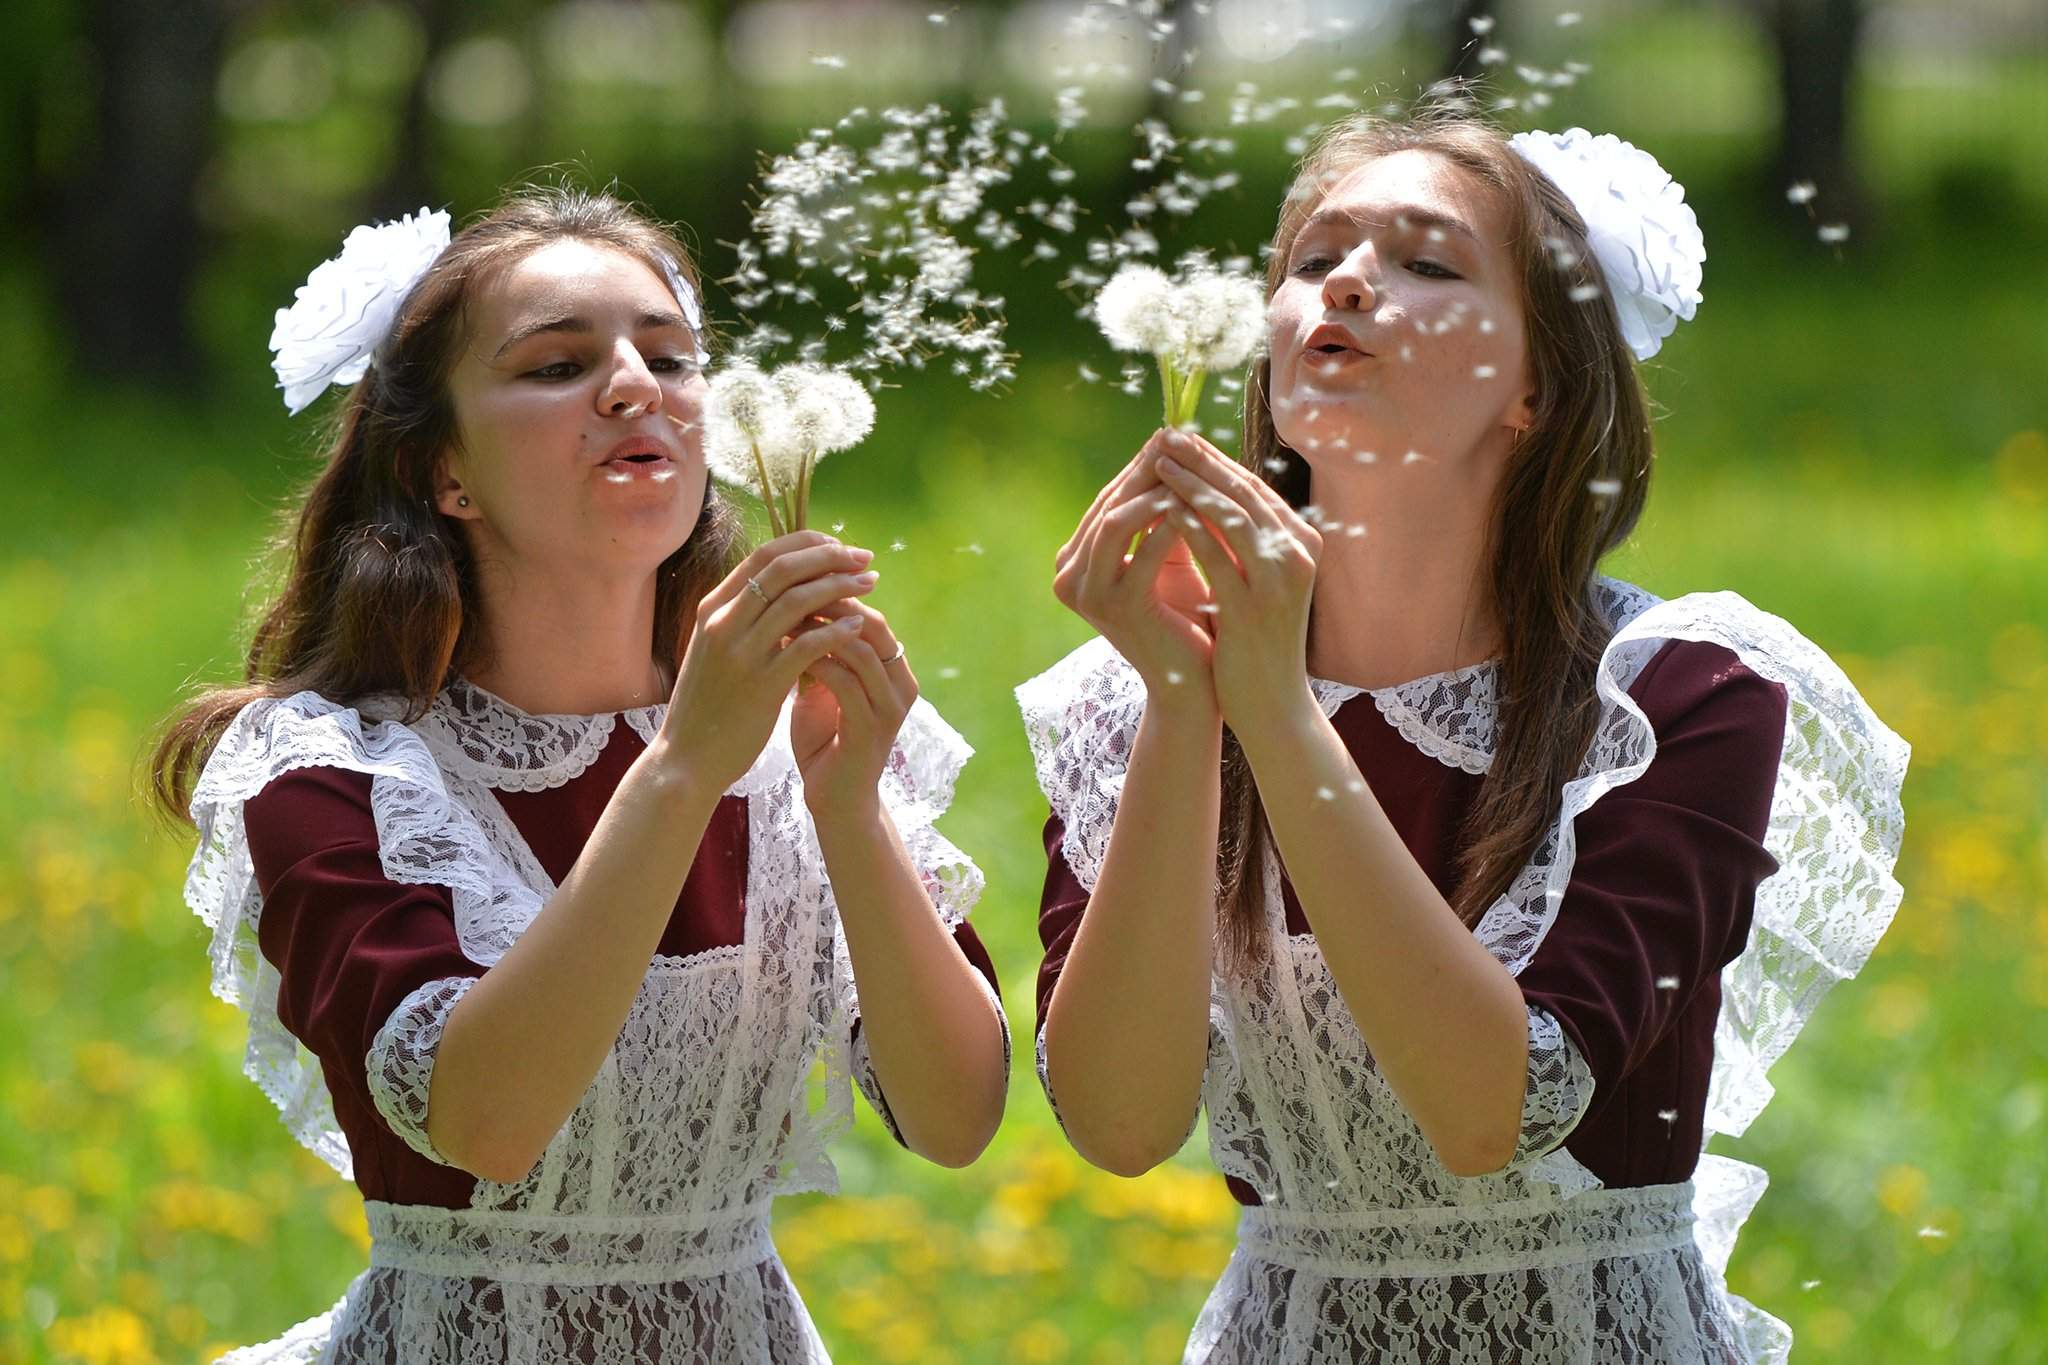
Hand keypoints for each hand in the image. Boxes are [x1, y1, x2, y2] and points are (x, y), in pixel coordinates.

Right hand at [656, 531, 878, 796]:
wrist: (686, 758)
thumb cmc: (707, 705)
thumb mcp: (716, 650)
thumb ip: (744, 619)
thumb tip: (787, 591)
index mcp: (713, 608)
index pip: (763, 555)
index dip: (806, 544)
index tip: (838, 546)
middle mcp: (723, 622)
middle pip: (783, 568)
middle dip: (829, 556)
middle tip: (863, 559)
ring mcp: (740, 652)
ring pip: (797, 600)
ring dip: (840, 586)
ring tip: (870, 585)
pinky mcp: (760, 684)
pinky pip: (807, 645)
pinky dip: (836, 630)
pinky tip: (858, 626)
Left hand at [789, 599, 916, 823]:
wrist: (835, 800)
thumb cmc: (825, 741)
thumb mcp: (824, 688)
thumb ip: (821, 652)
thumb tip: (792, 605)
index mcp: (894, 670)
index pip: (870, 614)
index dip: (835, 594)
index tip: (794, 583)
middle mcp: (901, 684)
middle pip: (872, 624)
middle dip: (831, 604)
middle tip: (789, 591)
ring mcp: (890, 707)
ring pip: (861, 649)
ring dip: (821, 630)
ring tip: (783, 618)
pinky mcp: (871, 729)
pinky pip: (846, 683)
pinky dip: (817, 662)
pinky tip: (788, 653)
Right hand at [1052, 430, 1217, 710]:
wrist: (1193, 681)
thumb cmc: (1185, 615)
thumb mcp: (1167, 554)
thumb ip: (1161, 510)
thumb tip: (1173, 442)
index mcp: (1075, 561)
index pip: (1108, 499)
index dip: (1141, 465)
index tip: (1175, 435)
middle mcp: (1068, 576)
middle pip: (1108, 505)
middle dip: (1147, 470)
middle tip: (1181, 440)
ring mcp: (1086, 594)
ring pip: (1116, 522)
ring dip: (1154, 491)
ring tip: (1190, 468)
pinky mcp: (1114, 608)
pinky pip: (1142, 553)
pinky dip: (1171, 526)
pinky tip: (1199, 508)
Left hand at [1151, 432, 1323, 746]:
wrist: (1271, 702)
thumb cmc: (1256, 640)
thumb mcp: (1256, 579)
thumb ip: (1242, 539)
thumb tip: (1205, 492)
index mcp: (1302, 540)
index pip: (1252, 486)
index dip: (1214, 459)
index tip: (1179, 438)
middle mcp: (1298, 551)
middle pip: (1244, 490)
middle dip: (1200, 460)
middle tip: (1163, 436)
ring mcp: (1280, 577)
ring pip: (1232, 514)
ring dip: (1191, 484)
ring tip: (1156, 463)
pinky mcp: (1255, 603)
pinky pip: (1217, 552)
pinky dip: (1188, 524)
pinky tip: (1159, 507)